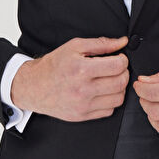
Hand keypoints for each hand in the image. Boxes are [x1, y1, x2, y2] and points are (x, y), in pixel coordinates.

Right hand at [10, 35, 129, 120]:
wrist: (34, 86)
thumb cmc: (54, 65)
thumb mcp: (75, 46)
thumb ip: (101, 43)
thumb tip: (121, 42)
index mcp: (81, 69)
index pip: (117, 66)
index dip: (123, 60)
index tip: (119, 58)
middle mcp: (83, 90)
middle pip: (120, 83)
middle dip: (124, 73)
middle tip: (117, 68)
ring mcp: (83, 105)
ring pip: (118, 99)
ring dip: (119, 88)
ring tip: (110, 80)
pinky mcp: (82, 116)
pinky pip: (109, 111)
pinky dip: (110, 101)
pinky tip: (102, 92)